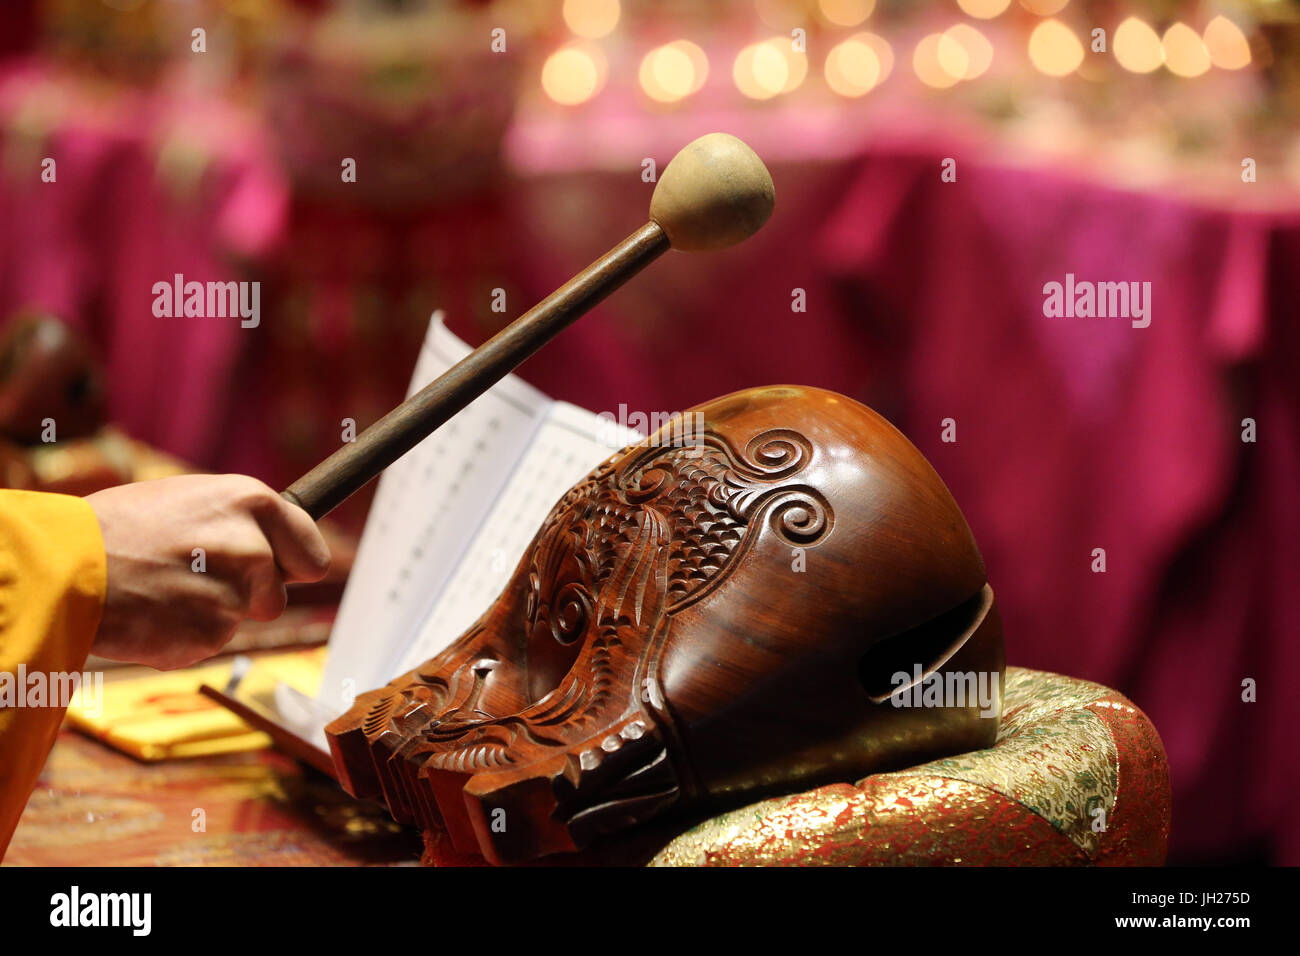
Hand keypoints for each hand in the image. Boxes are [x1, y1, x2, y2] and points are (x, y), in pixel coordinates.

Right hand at [86, 474, 330, 668]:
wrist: (62, 567)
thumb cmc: (120, 528)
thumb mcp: (191, 500)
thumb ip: (240, 522)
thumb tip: (276, 542)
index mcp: (253, 502)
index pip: (314, 556)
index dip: (294, 568)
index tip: (283, 571)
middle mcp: (253, 547)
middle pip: (278, 596)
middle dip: (249, 597)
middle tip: (196, 579)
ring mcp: (233, 594)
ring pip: (239, 620)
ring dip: (209, 614)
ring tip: (162, 589)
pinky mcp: (209, 634)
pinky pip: (207, 642)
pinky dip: (183, 636)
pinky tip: (151, 613)